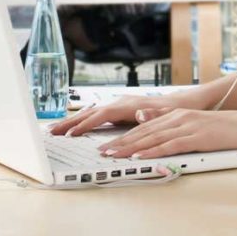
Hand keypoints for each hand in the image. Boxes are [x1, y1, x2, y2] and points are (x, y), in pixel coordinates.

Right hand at [47, 95, 182, 136]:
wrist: (185, 102)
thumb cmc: (176, 109)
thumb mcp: (168, 113)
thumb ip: (152, 113)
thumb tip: (139, 112)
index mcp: (130, 105)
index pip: (103, 114)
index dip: (86, 124)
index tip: (71, 134)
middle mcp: (122, 102)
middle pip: (91, 112)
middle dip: (71, 122)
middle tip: (51, 132)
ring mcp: (120, 105)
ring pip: (92, 113)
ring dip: (74, 122)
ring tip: (56, 130)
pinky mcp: (121, 110)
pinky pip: (98, 116)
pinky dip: (84, 121)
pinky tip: (75, 126)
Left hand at [96, 108, 236, 159]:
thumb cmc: (224, 129)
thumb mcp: (195, 124)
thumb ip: (172, 126)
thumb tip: (148, 125)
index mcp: (177, 114)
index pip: (145, 126)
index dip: (124, 136)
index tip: (108, 144)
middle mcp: (178, 117)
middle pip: (143, 132)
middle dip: (121, 142)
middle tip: (102, 151)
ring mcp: (186, 126)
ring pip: (152, 138)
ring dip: (130, 148)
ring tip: (113, 155)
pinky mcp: (195, 137)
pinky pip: (169, 146)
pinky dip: (152, 152)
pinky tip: (140, 157)